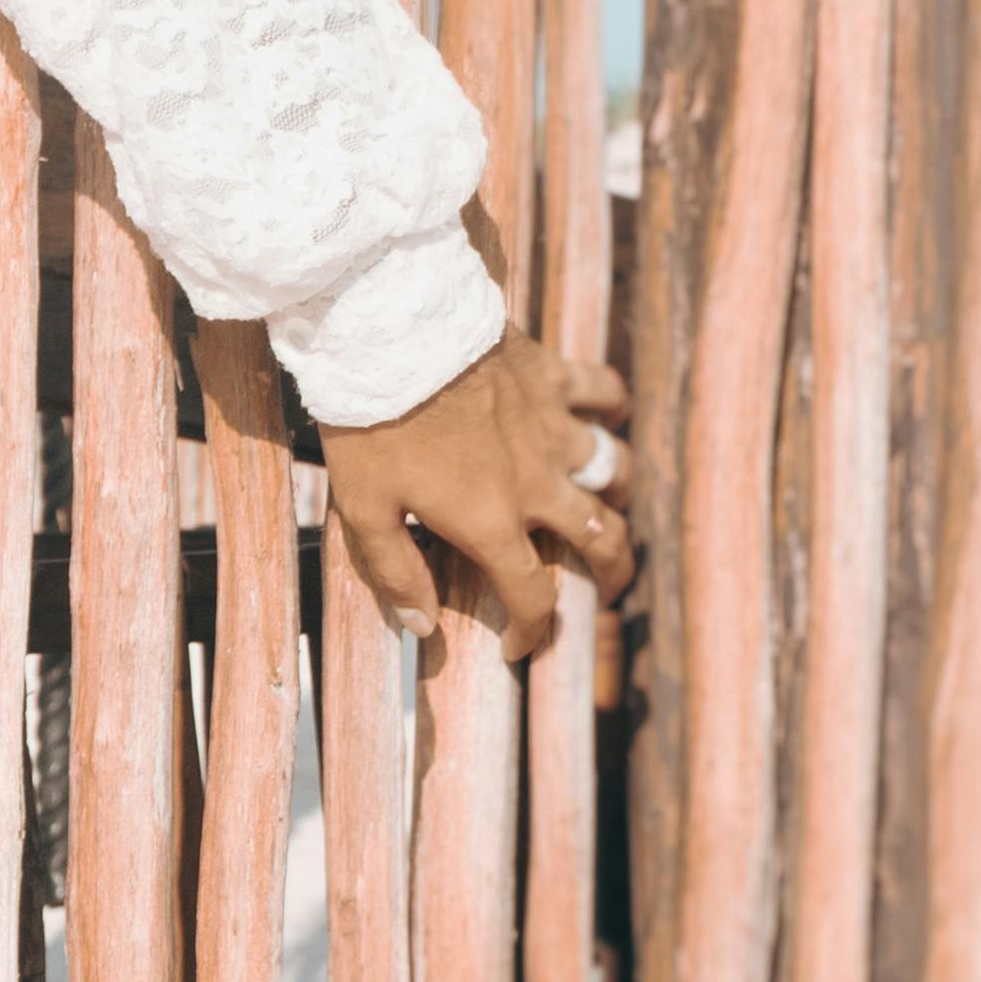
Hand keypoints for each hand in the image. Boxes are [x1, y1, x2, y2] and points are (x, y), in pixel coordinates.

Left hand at [322, 329, 629, 656]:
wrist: (390, 332)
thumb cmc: (371, 421)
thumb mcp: (364, 508)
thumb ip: (395, 571)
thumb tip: (421, 625)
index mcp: (491, 523)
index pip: (533, 597)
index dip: (533, 633)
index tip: (518, 649)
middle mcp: (537, 483)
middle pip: (602, 540)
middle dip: (612, 574)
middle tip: (603, 589)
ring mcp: (552, 427)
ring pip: (614, 470)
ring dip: (616, 495)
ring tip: (606, 507)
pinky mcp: (551, 376)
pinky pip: (604, 391)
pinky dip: (612, 406)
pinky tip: (606, 416)